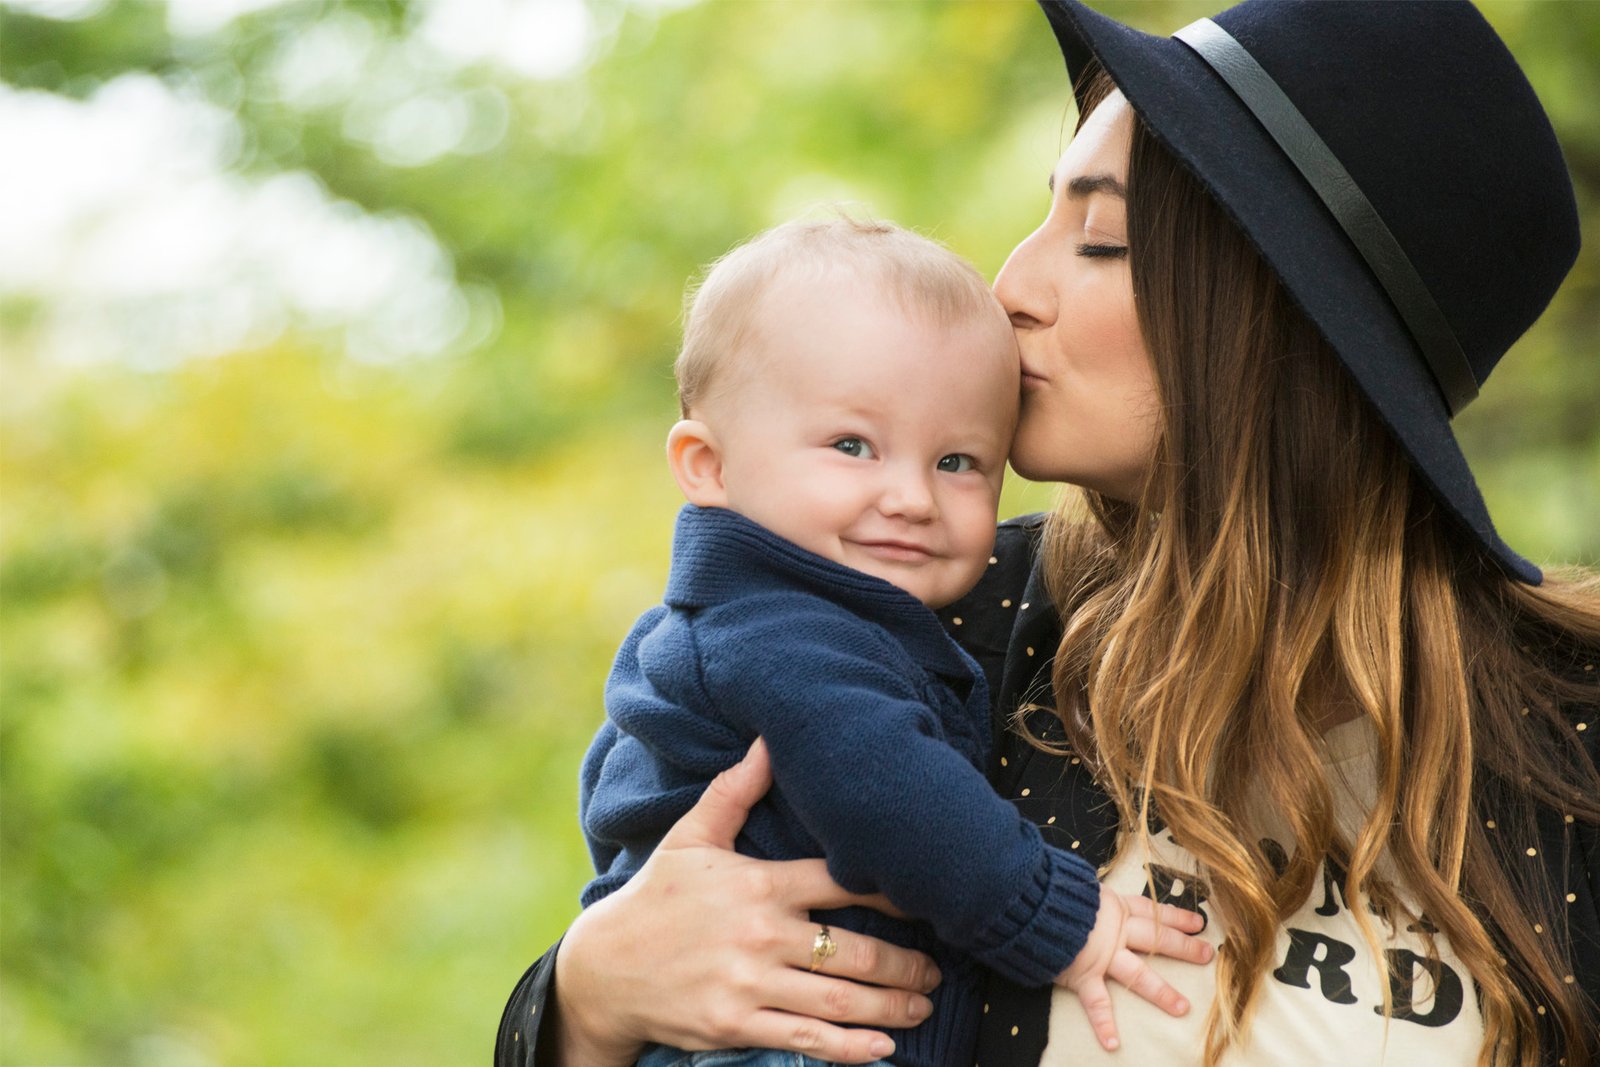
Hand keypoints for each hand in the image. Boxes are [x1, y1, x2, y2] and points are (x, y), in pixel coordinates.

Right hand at [551, 738, 941, 1065]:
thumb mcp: (691, 837)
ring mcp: (748, 983)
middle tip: (936, 968)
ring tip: (923, 1002)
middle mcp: (759, 933)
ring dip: (891, 1004)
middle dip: (905, 964)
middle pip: (853, 950)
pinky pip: (805, 1040)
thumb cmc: (655, 898)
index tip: (926, 898)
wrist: (604, 969)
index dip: (890, 891)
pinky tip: (883, 1047)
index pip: (840, 882)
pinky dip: (850, 1048)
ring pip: (838, 999)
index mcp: (757, 883)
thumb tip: (769, 740)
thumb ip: (735, 791)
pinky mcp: (736, 1026)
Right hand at [1057, 886, 1213, 1051]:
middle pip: (1157, 939)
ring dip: (1162, 992)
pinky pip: (1096, 1003)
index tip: (1199, 923)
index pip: (1152, 911)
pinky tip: (1113, 1043)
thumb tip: (1091, 891)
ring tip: (1182, 1008)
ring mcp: (1102, 955)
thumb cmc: (1050, 889)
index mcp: (1114, 906)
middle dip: (1184, 948)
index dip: (1177, 917)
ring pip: (1139, 975)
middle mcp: (1115, 930)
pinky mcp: (1083, 974)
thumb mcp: (1077, 884)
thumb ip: (1090, 893)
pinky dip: (1103, 1024)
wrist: (1030, 902)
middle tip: (1208, 956)